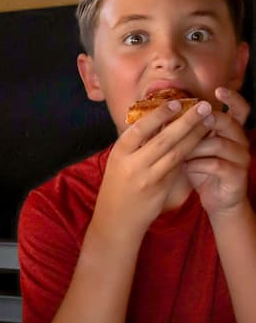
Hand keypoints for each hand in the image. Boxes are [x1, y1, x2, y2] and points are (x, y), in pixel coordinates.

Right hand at [93, 99, 213, 242]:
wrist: (115, 220)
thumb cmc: (118, 187)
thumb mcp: (119, 163)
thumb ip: (137, 144)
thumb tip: (161, 119)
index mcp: (119, 154)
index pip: (140, 129)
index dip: (159, 114)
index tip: (176, 102)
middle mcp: (132, 165)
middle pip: (163, 138)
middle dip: (186, 120)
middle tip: (203, 105)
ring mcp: (147, 178)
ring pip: (176, 153)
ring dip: (195, 135)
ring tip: (208, 121)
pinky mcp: (160, 189)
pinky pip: (179, 167)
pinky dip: (192, 152)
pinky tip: (202, 142)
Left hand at [184, 87, 251, 219]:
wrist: (218, 201)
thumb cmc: (202, 171)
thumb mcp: (193, 149)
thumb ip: (187, 133)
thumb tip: (163, 116)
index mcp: (230, 131)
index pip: (238, 109)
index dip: (232, 98)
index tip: (218, 89)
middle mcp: (240, 141)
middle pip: (228, 122)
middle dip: (207, 121)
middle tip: (188, 123)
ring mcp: (240, 158)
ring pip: (219, 144)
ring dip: (196, 147)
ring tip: (179, 153)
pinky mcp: (236, 175)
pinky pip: (217, 165)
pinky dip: (198, 165)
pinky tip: (186, 167)